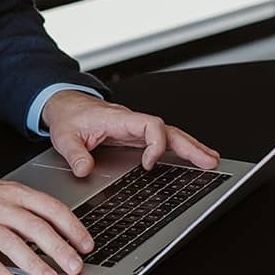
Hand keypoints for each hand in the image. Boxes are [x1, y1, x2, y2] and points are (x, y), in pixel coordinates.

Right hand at [0, 177, 93, 274]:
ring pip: (12, 243)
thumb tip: (59, 231)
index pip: (49, 207)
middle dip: (59, 248)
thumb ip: (27, 208)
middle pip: (35, 227)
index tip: (86, 244)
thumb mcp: (0, 193)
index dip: (71, 226)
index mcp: (13, 192)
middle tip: (75, 267)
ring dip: (34, 263)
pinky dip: (0, 272)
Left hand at [41, 91, 219, 177]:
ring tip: (210, 161)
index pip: (150, 125)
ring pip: (170, 134)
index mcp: (119, 119)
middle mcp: (132, 122)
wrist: (65, 105)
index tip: (148, 164)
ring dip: (190, 147)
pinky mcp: (135, 136)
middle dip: (190, 146)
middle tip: (209, 161)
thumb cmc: (68, 116)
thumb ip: (75, 154)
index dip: (155, 144)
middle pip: (169, 131)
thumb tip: (84, 170)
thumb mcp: (64, 137)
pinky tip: (192, 157)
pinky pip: (162, 140)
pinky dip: (179, 148)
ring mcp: (136, 129)